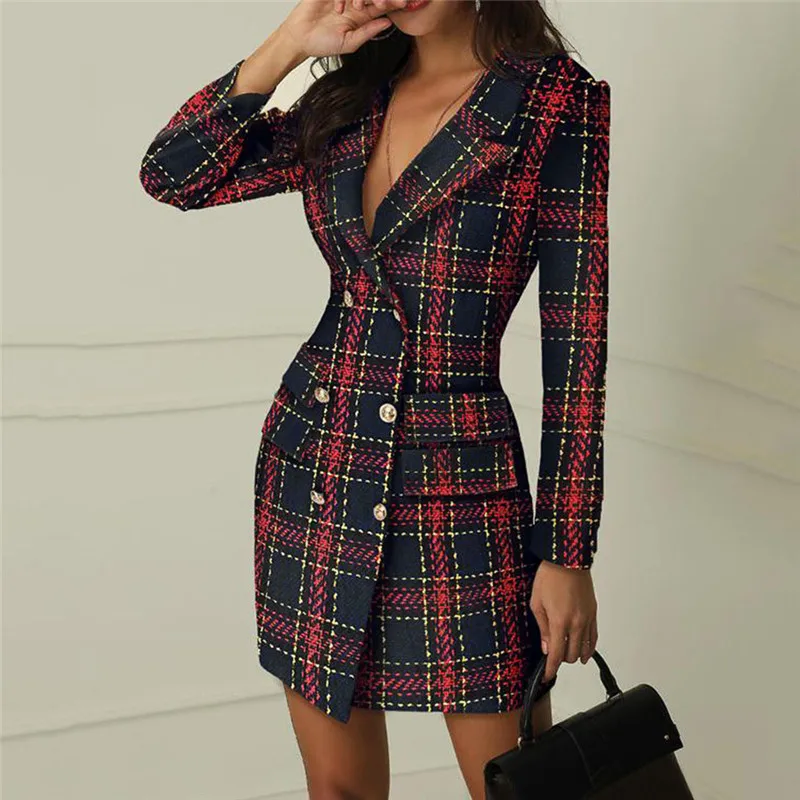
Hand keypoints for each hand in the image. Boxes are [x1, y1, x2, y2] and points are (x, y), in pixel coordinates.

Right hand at [281, 0, 408, 59]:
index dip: (393, 3)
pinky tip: (339, 9)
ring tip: (358, 8)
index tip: (405, 3)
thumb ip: (368, 32)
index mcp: (362, 16)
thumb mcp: (350, 43)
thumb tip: (388, 23)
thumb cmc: (323, 43)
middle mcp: (354, 2)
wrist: (299, 39)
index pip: (382, 5)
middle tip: (391, 0)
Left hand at [530, 560, 597, 682]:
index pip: (557, 655)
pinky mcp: (594, 612)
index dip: (551, 669)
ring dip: (575, 655)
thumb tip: (547, 648)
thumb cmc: (549, 577)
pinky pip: (594, 637)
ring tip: (567, 656)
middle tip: (553, 658)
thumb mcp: (537, 603)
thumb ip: (543, 628)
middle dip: (562, 660)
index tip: (547, 676)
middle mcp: (576, 623)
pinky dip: (589, 647)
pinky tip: (585, 651)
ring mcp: (587, 619)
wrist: (567, 560)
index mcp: (560, 622)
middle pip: (572, 655)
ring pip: (585, 648)